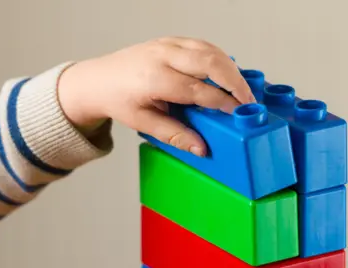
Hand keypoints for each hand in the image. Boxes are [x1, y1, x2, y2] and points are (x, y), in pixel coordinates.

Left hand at [58, 36, 254, 156]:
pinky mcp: (170, 40)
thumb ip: (174, 135)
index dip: (222, 102)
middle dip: (235, 81)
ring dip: (230, 68)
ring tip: (242, 89)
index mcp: (154, 78)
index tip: (238, 113)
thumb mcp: (143, 123)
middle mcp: (162, 56)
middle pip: (209, 62)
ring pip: (209, 50)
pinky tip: (226, 73)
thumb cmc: (118, 100)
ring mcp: (166, 44)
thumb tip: (201, 148)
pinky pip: (201, 44)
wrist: (98, 79)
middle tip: (249, 100)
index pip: (198, 89)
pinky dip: (218, 58)